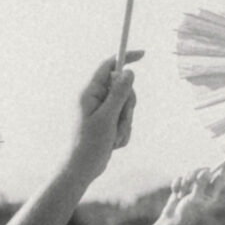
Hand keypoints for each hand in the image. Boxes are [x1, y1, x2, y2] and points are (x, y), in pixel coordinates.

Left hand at [71, 52, 140, 176]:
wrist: (81, 170)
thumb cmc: (88, 144)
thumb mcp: (106, 118)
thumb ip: (118, 94)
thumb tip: (128, 72)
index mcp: (89, 93)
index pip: (108, 66)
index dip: (125, 58)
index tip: (143, 54)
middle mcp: (94, 99)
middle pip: (123, 89)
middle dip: (127, 106)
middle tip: (120, 121)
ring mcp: (102, 112)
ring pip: (126, 108)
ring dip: (124, 124)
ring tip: (112, 137)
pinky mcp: (107, 123)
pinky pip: (125, 122)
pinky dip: (122, 133)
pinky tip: (112, 144)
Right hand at [154, 159, 224, 224]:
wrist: (171, 221)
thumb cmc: (187, 213)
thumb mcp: (195, 199)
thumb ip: (201, 185)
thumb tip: (206, 171)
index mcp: (211, 193)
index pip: (220, 178)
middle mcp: (204, 189)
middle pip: (204, 172)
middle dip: (196, 173)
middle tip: (190, 179)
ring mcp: (193, 187)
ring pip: (191, 173)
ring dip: (184, 181)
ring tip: (181, 192)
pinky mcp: (182, 186)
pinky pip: (180, 178)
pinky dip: (177, 184)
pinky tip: (175, 193)